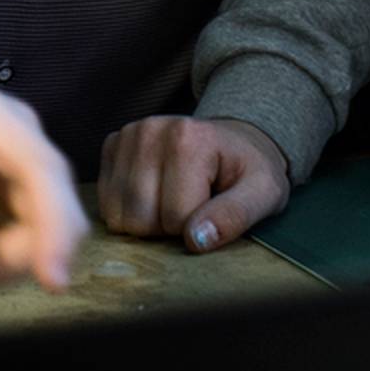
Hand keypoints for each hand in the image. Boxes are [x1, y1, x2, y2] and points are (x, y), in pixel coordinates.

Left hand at [0, 43, 83, 290]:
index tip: (52, 281)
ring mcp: (18, 155)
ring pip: (41, 224)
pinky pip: (22, 224)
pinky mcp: (8, 174)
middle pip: (52, 209)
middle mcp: (19, 135)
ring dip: (3, 255)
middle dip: (14, 255)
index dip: (55, 228)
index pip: (41, 172)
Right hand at [96, 115, 289, 251]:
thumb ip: (235, 216)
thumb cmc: (248, 170)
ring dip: (146, 221)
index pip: (176, 217)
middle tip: (191, 209)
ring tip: (172, 201)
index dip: (196, 230)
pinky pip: (105, 202)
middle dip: (167, 228)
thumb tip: (196, 240)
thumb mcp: (264, 193)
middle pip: (140, 218)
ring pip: (117, 214)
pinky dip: (127, 210)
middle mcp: (150, 130)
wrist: (234, 140)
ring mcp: (128, 135)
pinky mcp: (113, 143)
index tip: (211, 211)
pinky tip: (153, 195)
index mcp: (188, 138)